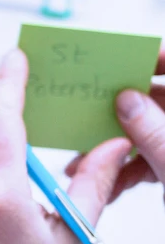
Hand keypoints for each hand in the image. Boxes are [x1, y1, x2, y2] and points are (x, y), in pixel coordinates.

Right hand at [80, 47, 164, 201]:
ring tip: (86, 160)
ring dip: (118, 146)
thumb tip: (127, 99)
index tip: (117, 61)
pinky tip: (109, 185)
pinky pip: (155, 159)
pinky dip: (131, 171)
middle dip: (121, 109)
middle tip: (88, 110)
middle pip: (160, 100)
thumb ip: (155, 130)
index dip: (153, 58)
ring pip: (151, 133)